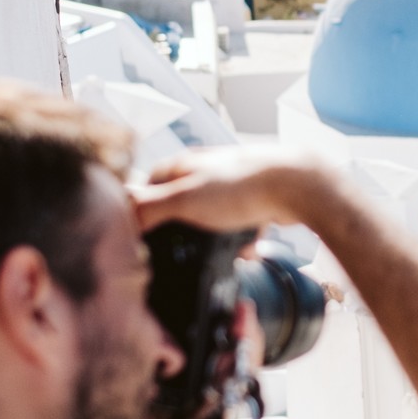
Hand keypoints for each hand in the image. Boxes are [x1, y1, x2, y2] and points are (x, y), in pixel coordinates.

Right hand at [133, 147, 328, 233]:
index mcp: (184, 165)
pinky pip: (239, 226)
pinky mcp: (254, 199)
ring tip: (227, 253)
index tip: (141, 234)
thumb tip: (121, 214)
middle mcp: (206, 170)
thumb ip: (149, 207)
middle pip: (181, 205)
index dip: (142, 209)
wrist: (296, 186)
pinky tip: (249, 249)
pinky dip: (242, 240)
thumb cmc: (242, 186)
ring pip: (212, 219)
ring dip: (216, 240)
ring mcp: (232, 184)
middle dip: (184, 232)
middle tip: (188, 251)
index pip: (149, 184)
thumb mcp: (184, 200)